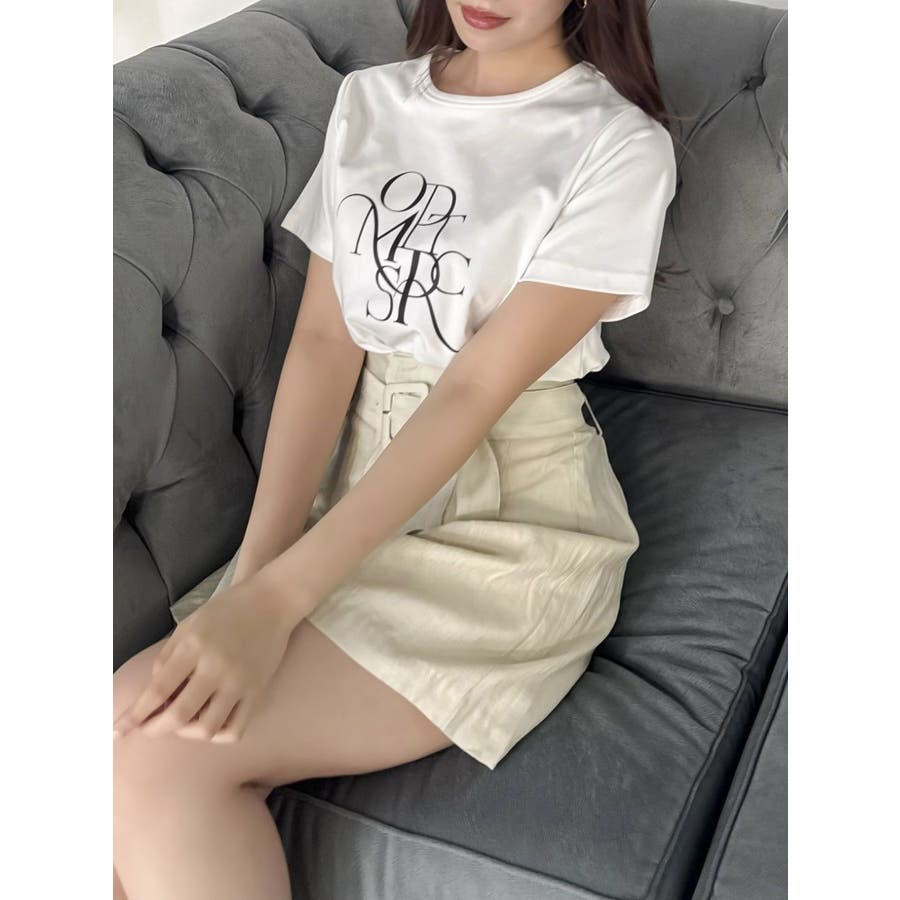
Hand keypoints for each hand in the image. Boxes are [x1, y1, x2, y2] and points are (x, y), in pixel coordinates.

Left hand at [113, 577, 293, 742]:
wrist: (272, 602)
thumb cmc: (226, 610)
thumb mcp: (189, 625)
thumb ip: (167, 658)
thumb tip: (153, 696)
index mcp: (194, 647)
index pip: (158, 691)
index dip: (135, 715)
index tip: (117, 731)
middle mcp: (216, 667)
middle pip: (179, 715)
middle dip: (154, 729)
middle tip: (146, 730)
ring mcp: (239, 682)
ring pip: (207, 729)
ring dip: (186, 733)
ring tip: (182, 722)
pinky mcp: (258, 691)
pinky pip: (235, 729)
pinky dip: (217, 735)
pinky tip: (209, 724)